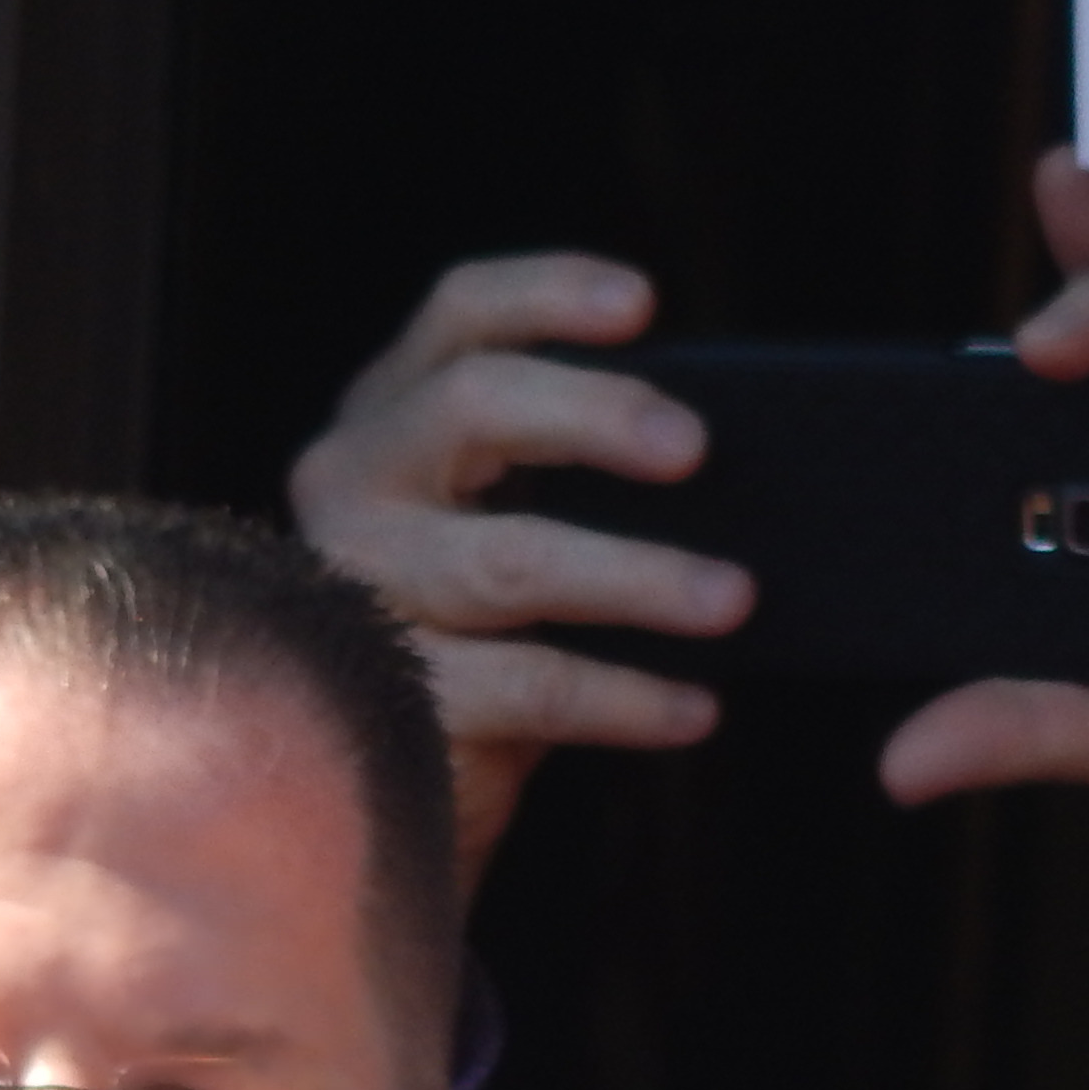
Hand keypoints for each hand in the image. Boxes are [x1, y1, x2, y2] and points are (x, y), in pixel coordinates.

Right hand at [291, 253, 750, 896]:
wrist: (399, 796)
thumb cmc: (485, 642)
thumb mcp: (515, 535)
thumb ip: (576, 483)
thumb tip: (734, 474)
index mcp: (392, 418)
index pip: (460, 318)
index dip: (549, 294)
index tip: (646, 304)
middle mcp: (352, 483)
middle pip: (473, 405)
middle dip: (598, 416)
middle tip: (696, 449)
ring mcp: (357, 590)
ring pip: (510, 559)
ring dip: (640, 577)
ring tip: (736, 600)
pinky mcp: (389, 697)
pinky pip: (531, 686)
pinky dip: (628, 698)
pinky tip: (695, 709)